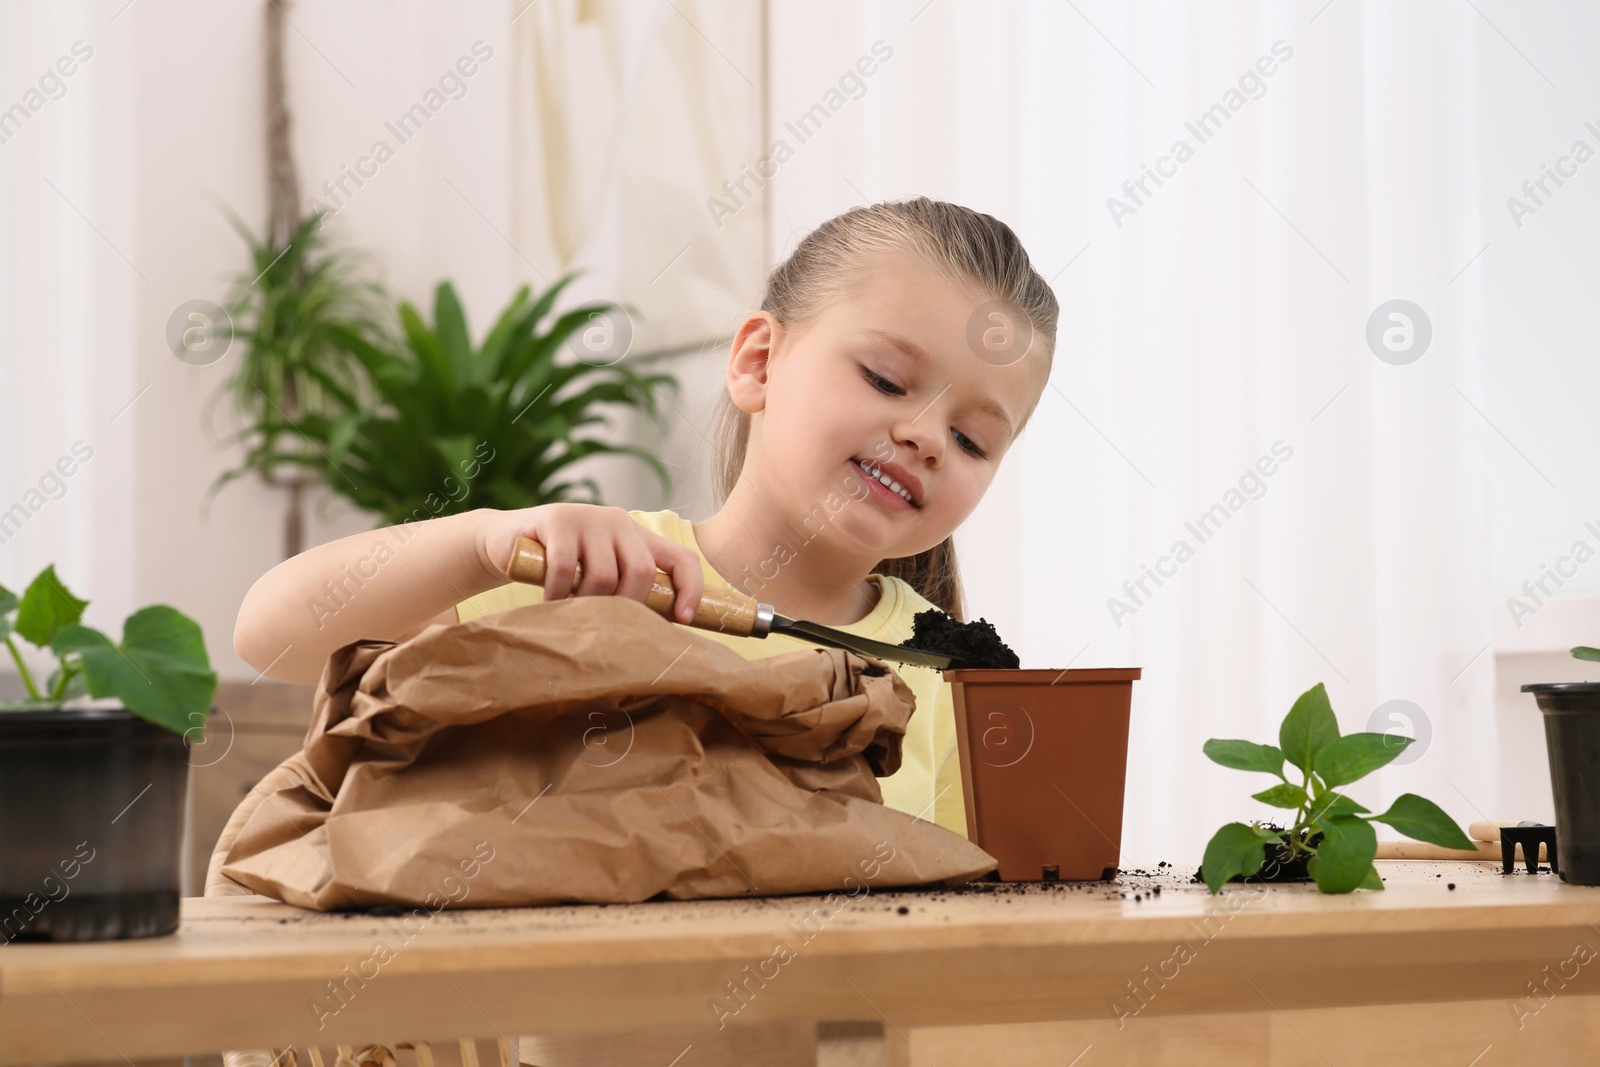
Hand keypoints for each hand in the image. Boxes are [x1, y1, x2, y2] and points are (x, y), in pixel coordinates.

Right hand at [479, 504, 705, 623]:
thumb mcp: (599, 573)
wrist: (506, 540)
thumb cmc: (559, 568)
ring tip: (571, 612)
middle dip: (626, 606)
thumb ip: (625, 589)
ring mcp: (589, 517)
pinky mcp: (557, 519)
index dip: (691, 589)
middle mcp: (619, 522)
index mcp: (638, 536)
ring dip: (587, 604)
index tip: (683, 620)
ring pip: (604, 575)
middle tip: (603, 623)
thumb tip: (655, 638)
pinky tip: (551, 601)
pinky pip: (566, 569)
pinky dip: (558, 594)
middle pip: (642, 572)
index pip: (682, 559)